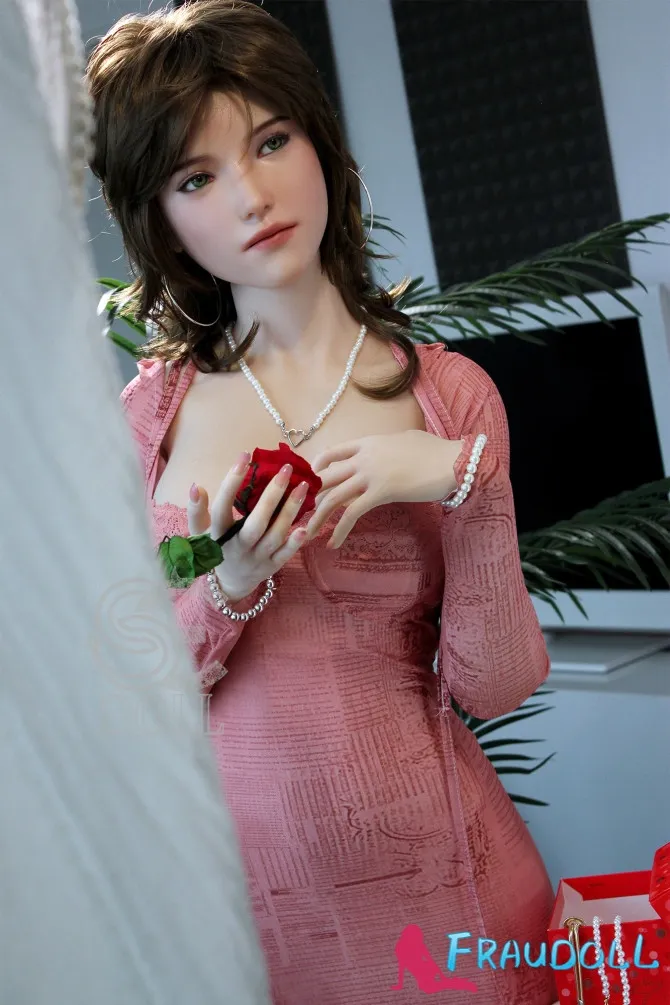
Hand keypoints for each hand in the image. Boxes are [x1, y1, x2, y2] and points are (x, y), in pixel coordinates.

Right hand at [187, 453, 309, 602]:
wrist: (228, 584)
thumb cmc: (215, 548)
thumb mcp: (199, 532)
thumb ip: (197, 510)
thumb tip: (197, 486)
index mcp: (217, 536)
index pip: (221, 508)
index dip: (230, 483)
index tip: (243, 456)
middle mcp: (238, 548)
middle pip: (255, 523)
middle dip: (271, 496)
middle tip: (286, 469)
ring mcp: (256, 559)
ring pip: (274, 536)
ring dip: (290, 511)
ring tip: (302, 486)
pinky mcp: (271, 567)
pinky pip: (284, 555)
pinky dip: (295, 543)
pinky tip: (305, 526)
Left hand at [305, 430, 464, 548]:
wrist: (453, 461)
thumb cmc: (435, 452)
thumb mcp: (405, 441)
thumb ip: (387, 448)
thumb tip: (384, 452)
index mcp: (368, 443)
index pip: (333, 452)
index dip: (317, 466)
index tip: (310, 480)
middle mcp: (364, 457)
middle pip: (327, 477)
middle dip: (310, 496)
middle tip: (299, 513)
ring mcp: (371, 474)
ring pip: (333, 497)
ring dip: (317, 518)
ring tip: (307, 533)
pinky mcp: (381, 493)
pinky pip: (352, 513)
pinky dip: (339, 530)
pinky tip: (333, 543)